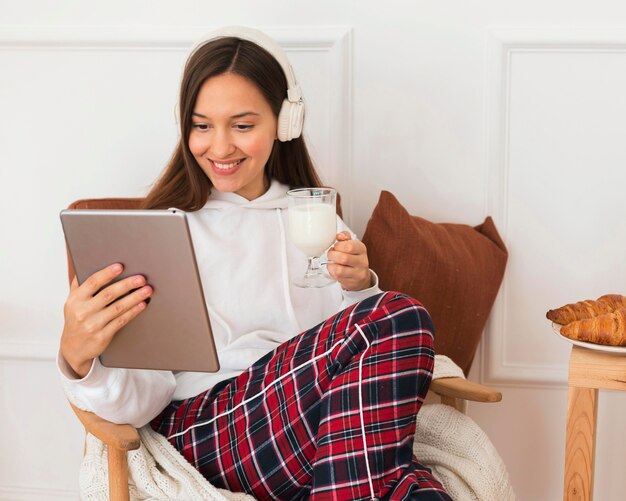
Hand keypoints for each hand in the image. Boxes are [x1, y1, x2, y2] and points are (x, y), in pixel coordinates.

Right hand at [60, 263, 152, 377]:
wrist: (73, 348)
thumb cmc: (76, 319)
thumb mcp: (73, 302)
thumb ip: (80, 284)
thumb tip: (86, 261)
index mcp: (75, 300)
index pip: (92, 282)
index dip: (107, 273)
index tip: (120, 266)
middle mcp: (83, 311)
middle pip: (108, 294)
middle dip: (127, 284)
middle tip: (141, 278)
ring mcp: (93, 324)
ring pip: (118, 307)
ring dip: (135, 297)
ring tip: (147, 290)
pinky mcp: (102, 336)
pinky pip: (121, 321)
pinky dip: (133, 312)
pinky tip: (142, 305)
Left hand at [326, 231, 372, 290]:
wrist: (361, 276)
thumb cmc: (354, 258)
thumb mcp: (352, 244)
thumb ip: (344, 237)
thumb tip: (339, 236)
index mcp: (361, 249)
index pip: (349, 246)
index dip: (338, 246)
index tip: (335, 246)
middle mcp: (362, 261)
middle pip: (343, 258)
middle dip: (332, 255)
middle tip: (331, 254)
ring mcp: (358, 273)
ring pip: (339, 270)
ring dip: (331, 265)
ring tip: (332, 262)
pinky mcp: (352, 282)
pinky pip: (337, 277)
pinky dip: (332, 272)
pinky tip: (334, 269)